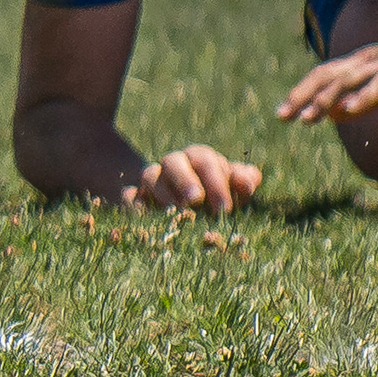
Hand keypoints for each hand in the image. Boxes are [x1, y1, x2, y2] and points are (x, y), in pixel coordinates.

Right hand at [122, 143, 263, 211]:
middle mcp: (173, 164)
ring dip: (163, 195)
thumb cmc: (216, 194)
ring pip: (150, 177)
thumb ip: (244, 182)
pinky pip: (128, 197)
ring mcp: (150, 179)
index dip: (217, 183)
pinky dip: (134, 205)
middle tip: (196, 201)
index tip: (226, 208)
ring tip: (177, 214)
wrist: (180, 202)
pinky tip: (146, 218)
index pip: (207, 162)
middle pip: (174, 162)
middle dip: (186, 181)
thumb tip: (249, 181)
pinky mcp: (131, 196)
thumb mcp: (232, 188)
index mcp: (199, 157)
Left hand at [276, 0, 377, 124]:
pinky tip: (348, 110)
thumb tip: (335, 114)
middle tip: (282, 116)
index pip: (324, 74)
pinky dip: (363, 96)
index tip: (282, 114)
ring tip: (307, 117)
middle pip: (328, 75)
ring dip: (325, 98)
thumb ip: (364, 100)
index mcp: (364, 62)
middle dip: (302, 95)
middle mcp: (370, 59)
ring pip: (349, 80)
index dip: (301, 92)